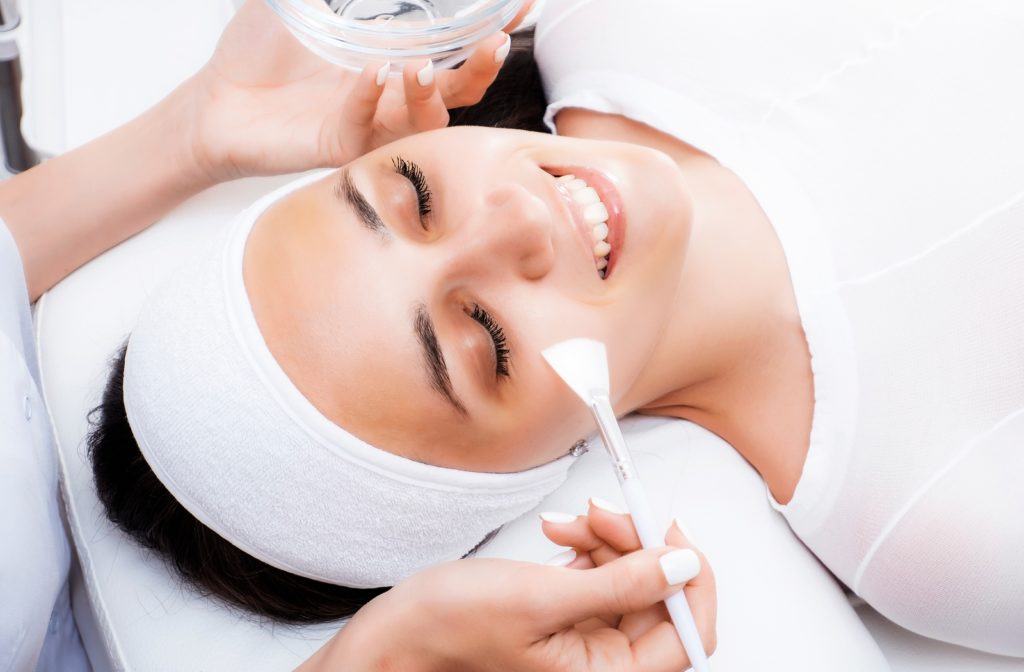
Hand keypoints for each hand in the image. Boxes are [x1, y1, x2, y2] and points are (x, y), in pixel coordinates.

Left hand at [184, 0, 533, 182]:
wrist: (214, 99)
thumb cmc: (259, 49)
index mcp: (394, 57)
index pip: (457, 46)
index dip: (491, 25)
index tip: (520, 4)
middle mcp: (392, 94)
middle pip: (459, 90)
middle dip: (481, 67)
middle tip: (494, 43)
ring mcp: (370, 123)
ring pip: (425, 121)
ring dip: (430, 94)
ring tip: (419, 65)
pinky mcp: (339, 146)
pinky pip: (366, 128)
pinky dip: (370, 98)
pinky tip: (371, 73)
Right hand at [299, 548, 700, 671]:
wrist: (401, 630)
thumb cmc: (452, 627)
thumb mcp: (541, 598)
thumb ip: (620, 584)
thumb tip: (683, 565)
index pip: (686, 634)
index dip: (690, 579)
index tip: (672, 531)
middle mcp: (604, 664)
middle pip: (659, 597)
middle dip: (638, 545)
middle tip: (606, 511)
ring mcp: (588, 639)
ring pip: (632, 577)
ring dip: (609, 539)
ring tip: (571, 522)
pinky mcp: (571, 616)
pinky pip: (603, 573)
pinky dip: (590, 545)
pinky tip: (562, 532)